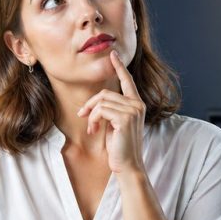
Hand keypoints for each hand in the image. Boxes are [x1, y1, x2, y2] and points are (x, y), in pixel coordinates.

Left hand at [77, 49, 145, 174]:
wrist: (127, 165)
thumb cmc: (120, 147)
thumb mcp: (115, 124)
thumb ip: (111, 110)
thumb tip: (96, 102)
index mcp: (137, 104)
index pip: (128, 81)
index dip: (119, 67)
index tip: (113, 54)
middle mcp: (137, 105)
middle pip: (105, 93)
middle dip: (90, 105)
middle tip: (83, 117)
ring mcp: (133, 111)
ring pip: (101, 102)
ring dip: (91, 116)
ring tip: (91, 129)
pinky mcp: (125, 118)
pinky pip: (101, 110)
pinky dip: (93, 120)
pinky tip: (94, 131)